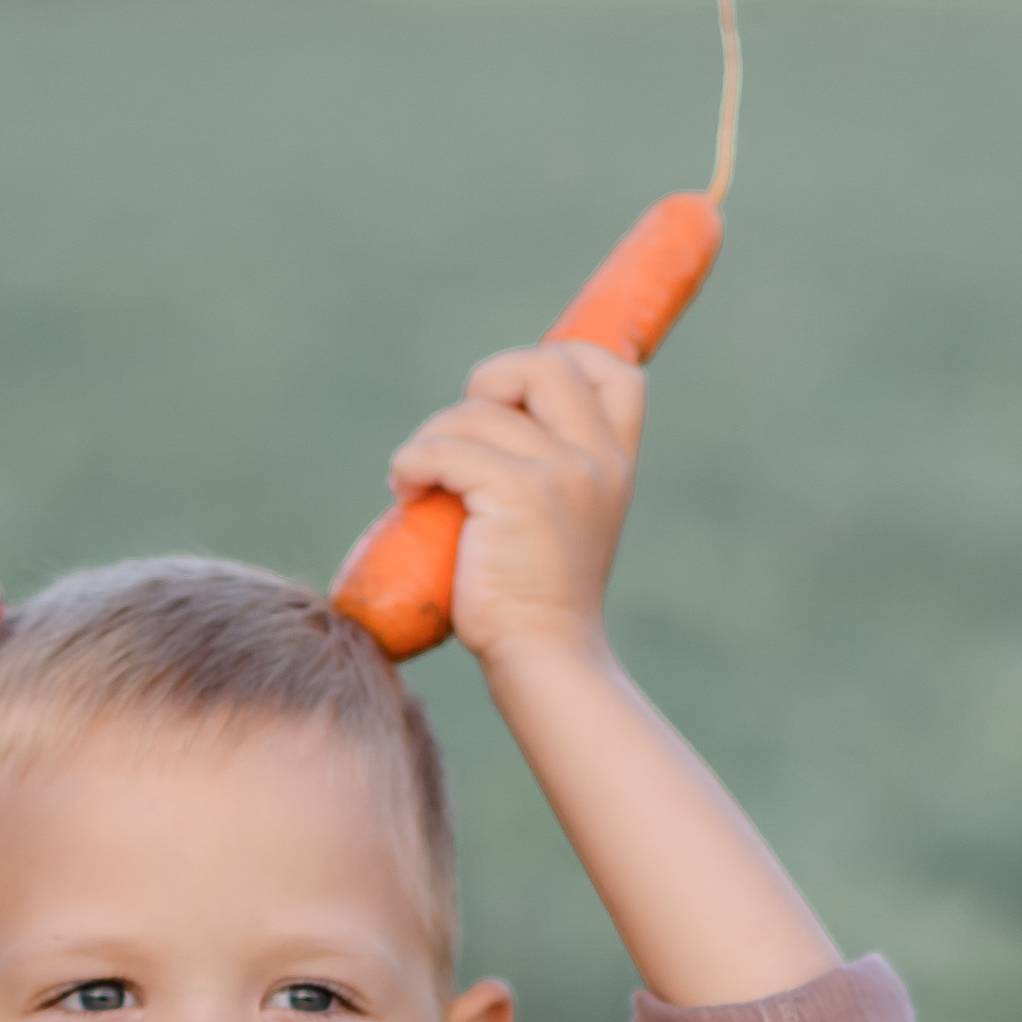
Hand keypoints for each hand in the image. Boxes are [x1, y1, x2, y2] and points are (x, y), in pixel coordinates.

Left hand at [385, 341, 642, 678]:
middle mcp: (597, 459)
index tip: (513, 399)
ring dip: (432, 437)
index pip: (614, 370)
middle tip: (457, 437)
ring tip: (419, 482)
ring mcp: (563, 474)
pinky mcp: (518, 494)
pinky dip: (412, 462)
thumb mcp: (565, 523)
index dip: (563, 360)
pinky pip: (446, 447)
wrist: (544, 660)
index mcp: (615, 462)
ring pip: (478, 410)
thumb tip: (489, 420)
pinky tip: (406, 493)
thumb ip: (550, 471)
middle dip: (488, 383)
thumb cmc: (535, 603)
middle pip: (545, 363)